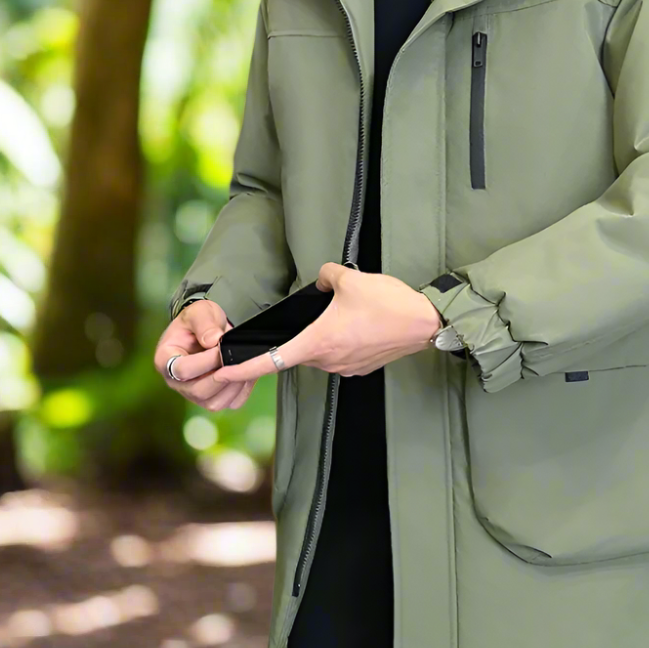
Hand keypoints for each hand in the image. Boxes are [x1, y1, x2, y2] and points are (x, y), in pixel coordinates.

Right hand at [155, 299, 253, 410]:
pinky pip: (229, 403)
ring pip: (214, 403)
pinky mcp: (211, 398)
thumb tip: (213, 341)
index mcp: (165, 360)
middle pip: (199, 391)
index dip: (206, 361)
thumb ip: (204, 324)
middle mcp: (176, 382)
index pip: (183, 370)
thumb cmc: (198, 321)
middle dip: (223, 376)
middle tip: (235, 358)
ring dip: (234, 386)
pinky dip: (242, 391)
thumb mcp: (199, 312)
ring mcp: (193, 393)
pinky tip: (245, 374)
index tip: (220, 347)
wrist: (207, 329)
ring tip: (243, 365)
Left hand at [212, 262, 442, 384]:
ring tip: (343, 314)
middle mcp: (328, 360)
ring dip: (320, 337)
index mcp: (317, 341)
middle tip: (310, 317)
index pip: (271, 361)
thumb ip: (324, 275)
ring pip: (319, 352)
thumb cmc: (389, 304)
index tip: (223, 372)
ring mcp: (346, 366)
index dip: (243, 368)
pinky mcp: (361, 366)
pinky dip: (340, 341)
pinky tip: (356, 324)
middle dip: (295, 337)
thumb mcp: (349, 278)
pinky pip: (340, 354)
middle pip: (297, 352)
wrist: (425, 323)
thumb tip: (320, 279)